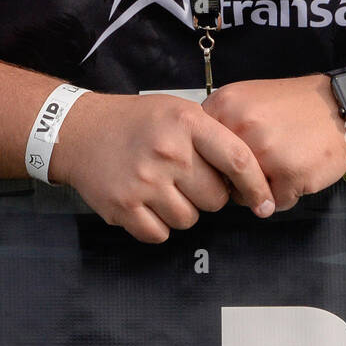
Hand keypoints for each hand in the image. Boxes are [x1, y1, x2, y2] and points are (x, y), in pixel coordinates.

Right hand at [48, 91, 275, 243]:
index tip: (265, 202)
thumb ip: (211, 136)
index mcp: (187, 123)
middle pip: (215, 199)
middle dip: (208, 195)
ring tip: (163, 187)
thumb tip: (246, 175)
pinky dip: (158, 224)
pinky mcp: (124, 207)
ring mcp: (145, 182)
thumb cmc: (135, 121)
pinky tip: (147, 202)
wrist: (80, 131)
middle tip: (188, 180)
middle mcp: (168, 152)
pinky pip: (160, 234)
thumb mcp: (177, 111)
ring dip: (182, 210)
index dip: (256, 185)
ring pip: (189, 220)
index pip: (238, 160)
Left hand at [202, 74, 345, 211]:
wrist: (341, 104)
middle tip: (261, 162)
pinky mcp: (289, 173)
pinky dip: (286, 194)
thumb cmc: (294, 105)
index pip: (197, 153)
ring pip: (244, 195)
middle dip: (235, 180)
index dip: (212, 163)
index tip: (227, 161)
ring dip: (260, 190)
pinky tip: (298, 170)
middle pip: (219, 178)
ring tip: (281, 163)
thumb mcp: (246, 100)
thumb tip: (201, 166)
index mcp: (224, 105)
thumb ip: (220, 127)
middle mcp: (240, 126)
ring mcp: (264, 151)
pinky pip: (274, 203)